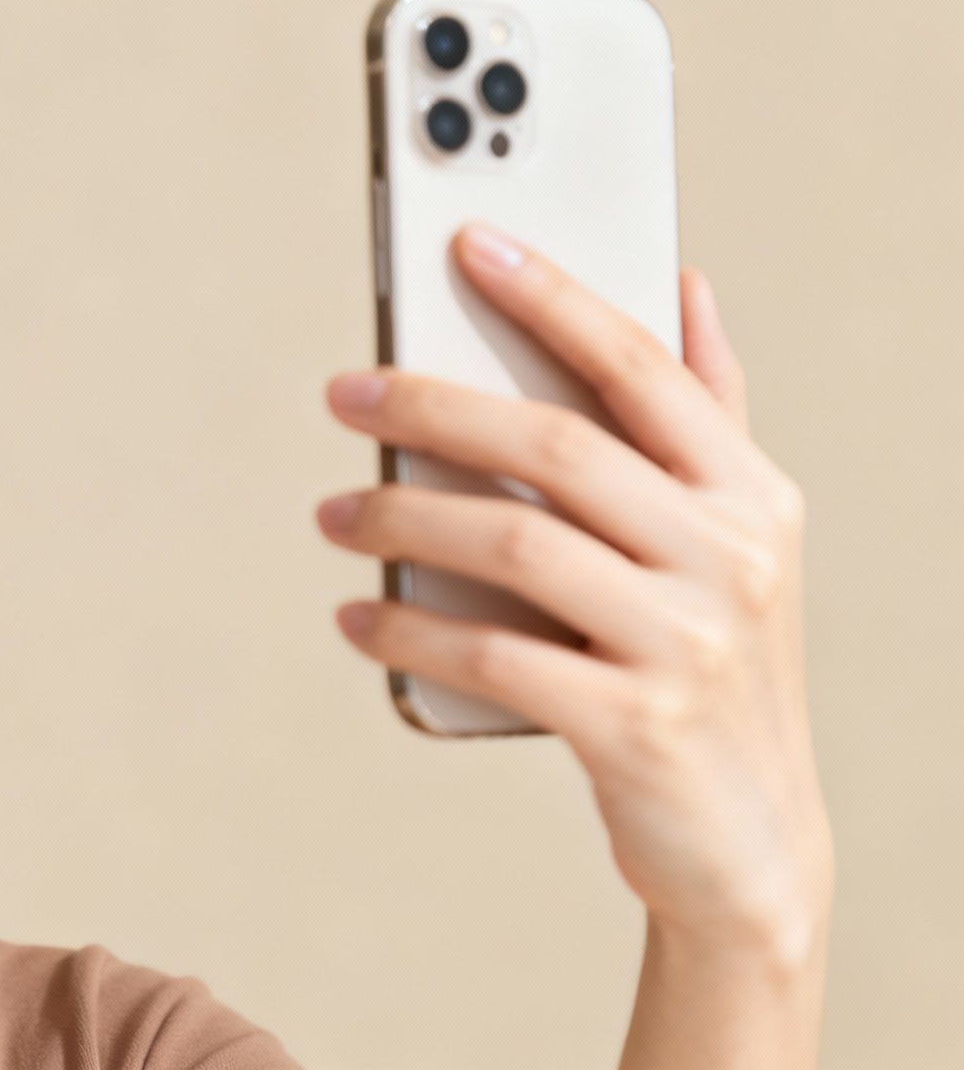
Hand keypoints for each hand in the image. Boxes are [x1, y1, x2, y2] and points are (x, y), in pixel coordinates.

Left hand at [314, 222, 832, 965]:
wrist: (751, 842)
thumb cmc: (718, 668)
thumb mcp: (739, 539)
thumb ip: (708, 416)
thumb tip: (684, 283)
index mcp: (750, 493)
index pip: (639, 367)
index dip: (553, 297)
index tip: (469, 241)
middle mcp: (730, 554)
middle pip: (556, 446)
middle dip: (435, 405)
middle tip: (345, 391)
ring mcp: (688, 642)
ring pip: (515, 541)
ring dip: (403, 516)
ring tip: (332, 511)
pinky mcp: (636, 724)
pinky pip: (495, 652)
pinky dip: (411, 628)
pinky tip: (358, 615)